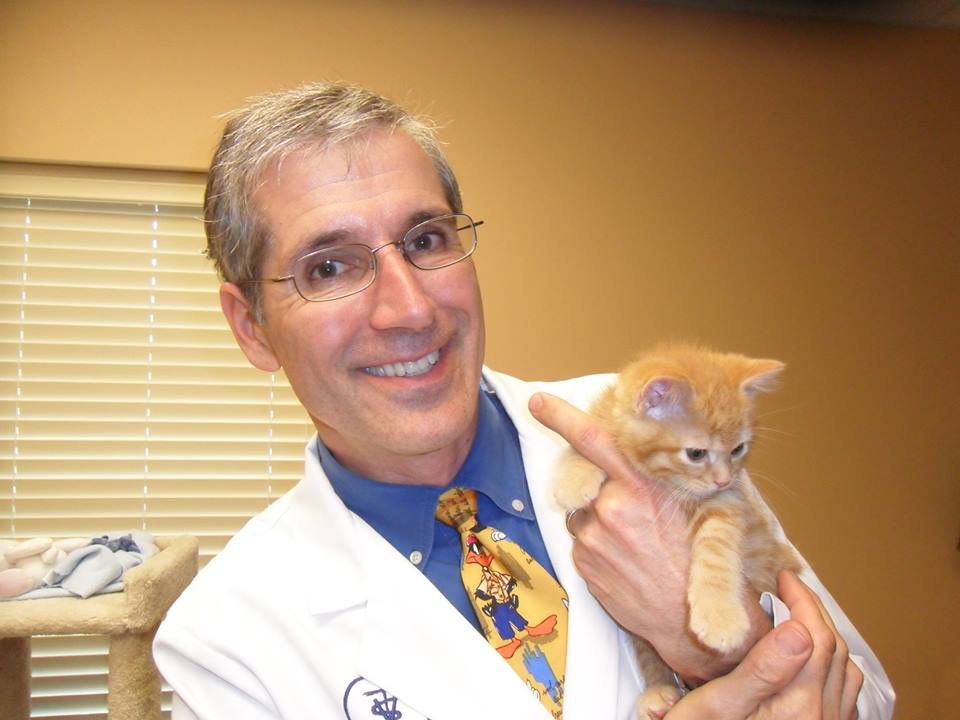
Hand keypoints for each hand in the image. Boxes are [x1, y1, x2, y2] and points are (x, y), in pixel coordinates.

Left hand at [529, 392, 769, 680]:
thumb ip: (655, 474)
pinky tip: (624, 556)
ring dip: (597, 513)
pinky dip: (596, 540)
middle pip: (584, 476)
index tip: (537, 401)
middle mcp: (610, 508)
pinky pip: (580, 538)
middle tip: (622, 503)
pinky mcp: (582, 563)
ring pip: (580, 508)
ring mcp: (592, 538)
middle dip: (595, 481)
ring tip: (632, 536)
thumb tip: (630, 449)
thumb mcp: (691, 503)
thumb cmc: (697, 556)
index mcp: (640, 486)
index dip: (561, 416)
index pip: (593, 440)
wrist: (688, 618)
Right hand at [667, 571, 862, 718]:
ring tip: (800, 616)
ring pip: (845, 674)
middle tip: (789, 588)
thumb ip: (761, 668)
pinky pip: (843, 697)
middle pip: (834, 652)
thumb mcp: (714, 707)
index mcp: (797, 708)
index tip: (781, 577)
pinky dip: (833, 667)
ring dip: (827, 638)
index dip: (803, 600)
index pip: (816, 637)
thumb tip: (799, 630)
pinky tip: (810, 661)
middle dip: (815, 612)